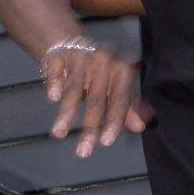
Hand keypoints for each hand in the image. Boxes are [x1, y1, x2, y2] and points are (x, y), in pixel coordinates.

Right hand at [42, 38, 151, 156]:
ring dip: (66, 113)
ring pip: (74, 88)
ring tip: (59, 132)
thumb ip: (127, 108)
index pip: (119, 100)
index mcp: (121, 71)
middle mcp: (103, 63)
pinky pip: (56, 69)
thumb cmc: (98, 71)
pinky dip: (54, 82)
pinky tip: (53, 97)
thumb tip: (140, 126)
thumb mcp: (115, 87)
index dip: (113, 121)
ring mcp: (81, 58)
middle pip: (96, 99)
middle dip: (89, 127)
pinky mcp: (60, 55)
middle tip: (83, 150)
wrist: (74, 44)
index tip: (106, 141)